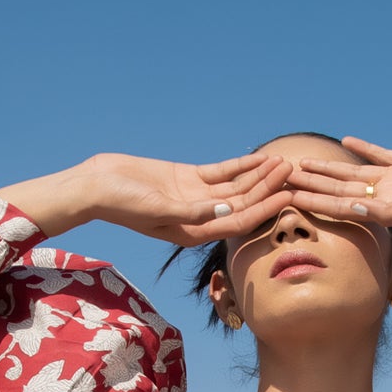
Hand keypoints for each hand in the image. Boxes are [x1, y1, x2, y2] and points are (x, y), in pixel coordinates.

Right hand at [87, 151, 295, 245]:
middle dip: (270, 190)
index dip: (266, 210)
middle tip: (294, 173)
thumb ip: (191, 212)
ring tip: (283, 162)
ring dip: (260, 177)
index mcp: (195, 233)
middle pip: (244, 205)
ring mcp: (196, 198)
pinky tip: (259, 158)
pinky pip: (221, 174)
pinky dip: (241, 166)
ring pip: (237, 188)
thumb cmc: (122, 203)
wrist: (97, 185)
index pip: (240, 223)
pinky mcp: (188, 179)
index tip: (288, 196)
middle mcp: (200, 218)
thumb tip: (224, 210)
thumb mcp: (157, 209)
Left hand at [283, 136, 391, 228]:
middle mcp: (388, 196)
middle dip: (310, 186)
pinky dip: (363, 148)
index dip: (313, 201)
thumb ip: (389, 209)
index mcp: (387, 211)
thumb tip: (355, 207)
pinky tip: (345, 142)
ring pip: (354, 173)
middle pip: (340, 190)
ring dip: (328, 169)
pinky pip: (380, 155)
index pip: (342, 207)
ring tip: (302, 163)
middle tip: (280, 180)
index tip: (288, 197)